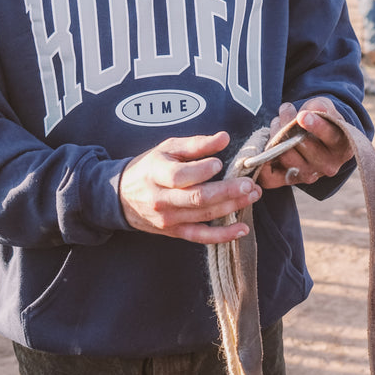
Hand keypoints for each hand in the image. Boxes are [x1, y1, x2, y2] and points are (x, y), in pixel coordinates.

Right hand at [119, 132, 261, 243]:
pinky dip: (222, 236)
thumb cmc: (148, 168)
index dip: (203, 170)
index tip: (219, 163)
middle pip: (197, 198)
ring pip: (203, 216)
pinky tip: (242, 229)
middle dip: (227, 192)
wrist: (122, 196)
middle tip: (249, 184)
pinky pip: (201, 236)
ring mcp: (168, 218)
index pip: (181, 175)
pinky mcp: (174, 231)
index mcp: (157, 173)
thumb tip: (224, 138)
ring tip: (252, 196)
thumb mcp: (167, 149)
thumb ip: (196, 144)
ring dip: (232, 207)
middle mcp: (161, 198)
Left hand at [258, 98, 353, 188]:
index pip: (330, 136)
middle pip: (301, 144)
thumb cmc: (323, 121)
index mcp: (342, 148)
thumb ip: (321, 107)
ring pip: (284, 155)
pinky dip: (263, 160)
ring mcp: (308, 176)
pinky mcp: (289, 181)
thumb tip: (312, 110)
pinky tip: (265, 145)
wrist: (316, 141)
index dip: (316, 126)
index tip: (302, 116)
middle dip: (287, 124)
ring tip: (277, 123)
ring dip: (275, 135)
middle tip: (285, 109)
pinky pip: (270, 176)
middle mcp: (328, 166)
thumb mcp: (326, 109)